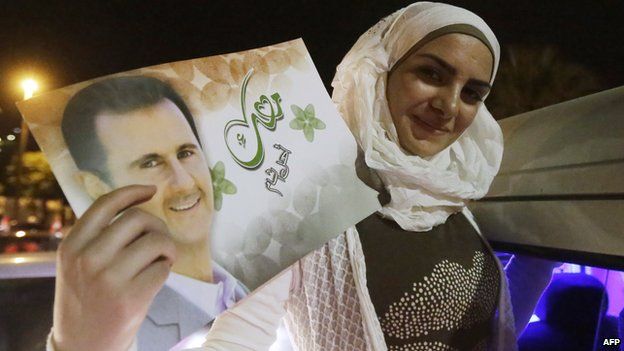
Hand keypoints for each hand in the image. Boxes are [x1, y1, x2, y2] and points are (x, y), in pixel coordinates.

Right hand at [52, 185, 176, 350]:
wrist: (84, 344)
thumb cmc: (87, 297)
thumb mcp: (77, 263)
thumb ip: (97, 236)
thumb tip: (138, 205)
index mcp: (72, 245)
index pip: (106, 204)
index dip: (132, 192)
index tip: (151, 190)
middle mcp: (88, 258)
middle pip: (138, 218)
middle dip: (157, 226)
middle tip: (158, 241)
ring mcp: (109, 278)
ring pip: (157, 240)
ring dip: (167, 247)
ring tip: (161, 259)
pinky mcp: (131, 297)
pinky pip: (163, 267)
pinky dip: (165, 269)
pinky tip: (155, 278)